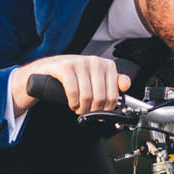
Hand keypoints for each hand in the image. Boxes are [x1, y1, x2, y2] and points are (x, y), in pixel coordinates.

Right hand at [10, 55, 130, 115]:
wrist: (48, 69)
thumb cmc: (75, 77)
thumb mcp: (96, 79)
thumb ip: (113, 82)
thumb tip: (125, 85)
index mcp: (107, 65)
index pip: (114, 95)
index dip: (108, 108)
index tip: (102, 112)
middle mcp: (95, 61)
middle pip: (101, 98)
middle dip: (94, 111)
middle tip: (87, 112)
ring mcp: (80, 62)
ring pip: (87, 96)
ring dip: (82, 109)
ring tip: (79, 108)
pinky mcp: (65, 67)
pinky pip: (74, 92)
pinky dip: (73, 103)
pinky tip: (72, 104)